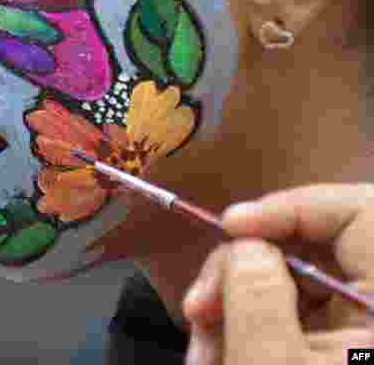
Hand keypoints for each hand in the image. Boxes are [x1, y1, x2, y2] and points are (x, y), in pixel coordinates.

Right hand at [180, 184, 373, 363]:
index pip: (359, 212)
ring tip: (199, 340)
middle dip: (242, 268)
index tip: (230, 226)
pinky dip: (244, 324)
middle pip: (311, 249)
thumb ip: (255, 293)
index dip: (291, 207)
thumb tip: (245, 243)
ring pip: (289, 283)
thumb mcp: (269, 361)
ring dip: (232, 302)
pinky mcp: (333, 349)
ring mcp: (356, 333)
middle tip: (198, 304)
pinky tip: (214, 351)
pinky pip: (287, 316)